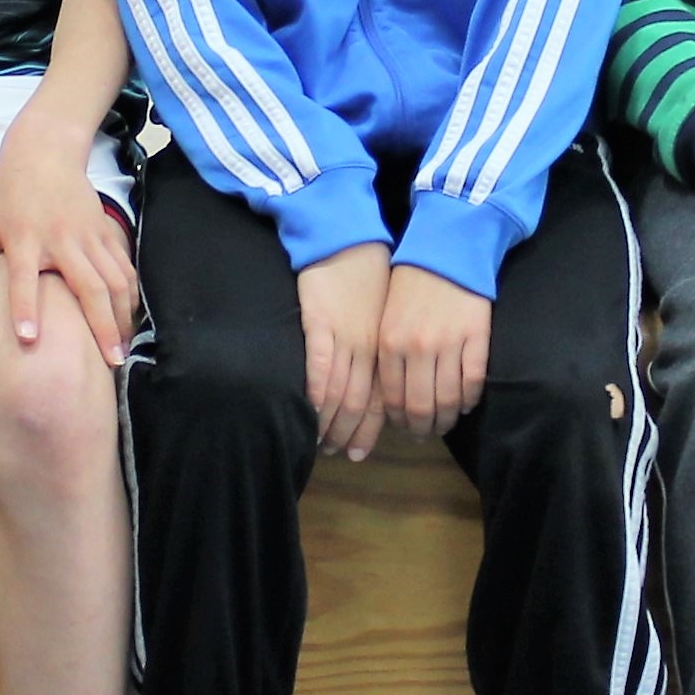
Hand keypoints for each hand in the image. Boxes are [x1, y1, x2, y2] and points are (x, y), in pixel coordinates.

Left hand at [0, 108, 136, 365]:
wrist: (44, 150)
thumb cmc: (5, 193)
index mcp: (23, 238)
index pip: (22, 277)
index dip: (24, 307)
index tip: (29, 339)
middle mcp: (60, 238)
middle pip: (88, 286)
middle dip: (101, 325)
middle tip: (110, 362)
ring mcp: (88, 234)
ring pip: (114, 280)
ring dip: (121, 316)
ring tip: (123, 350)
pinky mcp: (106, 230)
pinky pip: (124, 267)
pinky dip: (130, 295)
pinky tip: (129, 318)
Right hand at [296, 242, 389, 460]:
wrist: (347, 240)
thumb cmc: (366, 276)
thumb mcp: (382, 316)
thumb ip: (376, 350)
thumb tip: (371, 383)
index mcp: (384, 348)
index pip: (380, 398)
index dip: (370, 428)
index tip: (359, 451)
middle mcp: (368, 349)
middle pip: (360, 402)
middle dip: (349, 433)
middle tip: (336, 454)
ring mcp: (344, 338)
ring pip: (340, 392)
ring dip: (330, 422)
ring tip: (319, 443)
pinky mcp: (320, 324)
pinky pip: (320, 368)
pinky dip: (316, 394)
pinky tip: (309, 412)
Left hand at [376, 264, 491, 439]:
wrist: (446, 252)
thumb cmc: (411, 286)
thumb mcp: (386, 320)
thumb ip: (388, 357)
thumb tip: (392, 399)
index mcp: (389, 344)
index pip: (392, 399)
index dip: (399, 421)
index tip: (405, 428)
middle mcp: (416, 348)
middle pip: (420, 406)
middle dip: (422, 428)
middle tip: (425, 434)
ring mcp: (448, 344)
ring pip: (447, 399)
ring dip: (447, 419)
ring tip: (446, 423)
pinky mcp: (476, 338)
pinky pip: (474, 382)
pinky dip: (470, 399)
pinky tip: (467, 404)